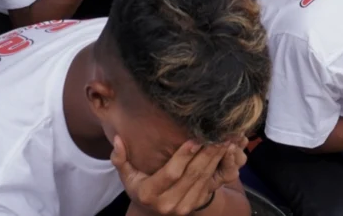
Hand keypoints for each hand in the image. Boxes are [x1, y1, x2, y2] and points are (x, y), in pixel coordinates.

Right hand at [112, 137, 242, 215]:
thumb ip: (120, 158)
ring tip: (225, 140)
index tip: (194, 139)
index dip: (183, 157)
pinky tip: (225, 153)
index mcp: (149, 194)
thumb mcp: (126, 175)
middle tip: (218, 134)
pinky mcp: (195, 205)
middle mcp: (168, 203)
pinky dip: (219, 168)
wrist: (151, 210)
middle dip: (206, 154)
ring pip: (204, 180)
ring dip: (216, 159)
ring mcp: (183, 207)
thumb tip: (117, 139)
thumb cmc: (138, 186)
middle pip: (192, 176)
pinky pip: (210, 184)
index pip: (171, 173)